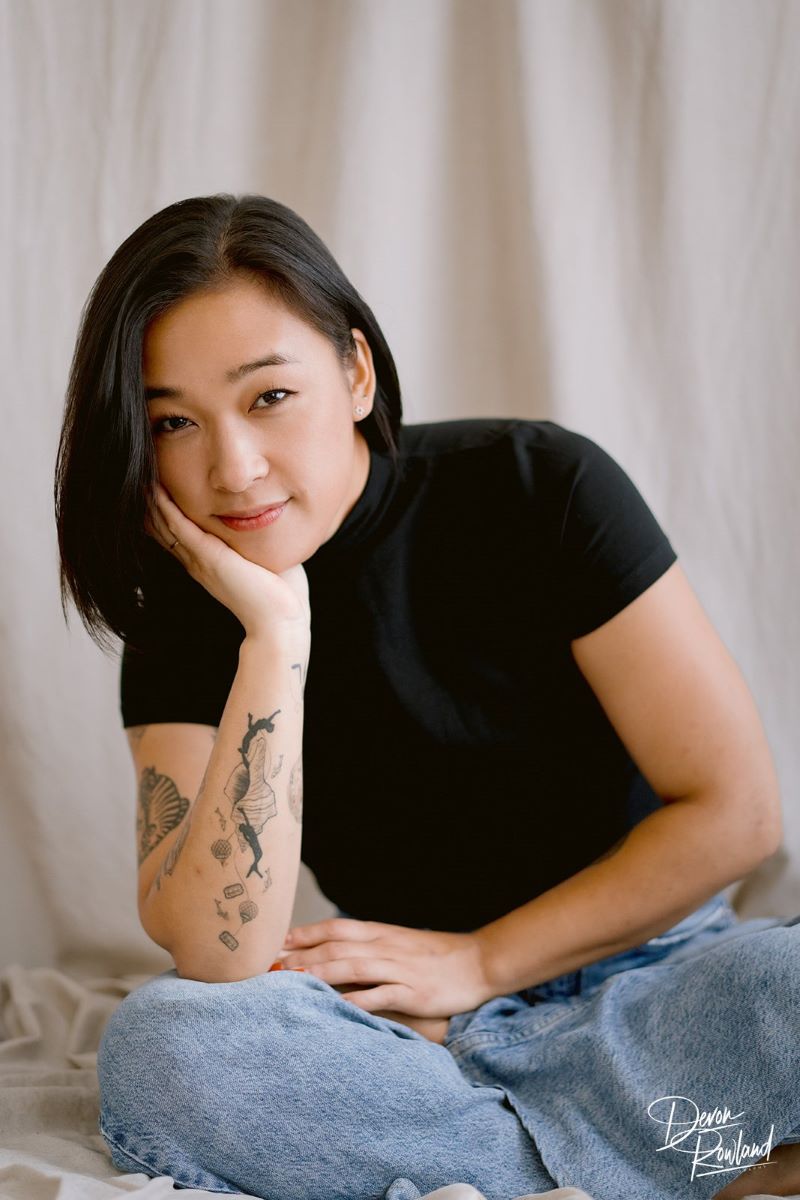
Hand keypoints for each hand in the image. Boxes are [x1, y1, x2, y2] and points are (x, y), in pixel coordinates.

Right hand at [145, 483, 310, 645]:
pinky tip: (156, 490)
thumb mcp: (264, 561)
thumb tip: (273, 523)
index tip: (157, 490)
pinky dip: (166, 508)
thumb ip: (260, 542)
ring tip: (142, 477)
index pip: (178, 535)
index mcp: (208, 564)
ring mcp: (200, 560)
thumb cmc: (280, 596)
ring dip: (153, 501)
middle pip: (164, 528)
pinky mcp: (208, 558)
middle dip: (152, 503)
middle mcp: (198, 563)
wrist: (278, 622)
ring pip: (166, 525)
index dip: (165, 513)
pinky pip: (179, 527)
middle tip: (140, 477)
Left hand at [275, 917, 492, 1021]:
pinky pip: (381, 995)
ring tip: (291, 981)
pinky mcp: (413, 992)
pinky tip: (337, 1006)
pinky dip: (358, 999)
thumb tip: (335, 952)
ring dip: (320, 973)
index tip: (275, 943)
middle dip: (301, 956)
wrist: (479, 962)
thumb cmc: (436, 956)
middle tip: (269, 967)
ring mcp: (399, 969)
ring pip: (352, 967)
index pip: (335, 928)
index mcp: (381, 933)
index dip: (304, 934)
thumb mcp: (400, 943)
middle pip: (336, 947)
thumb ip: (370, 946)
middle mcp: (385, 947)